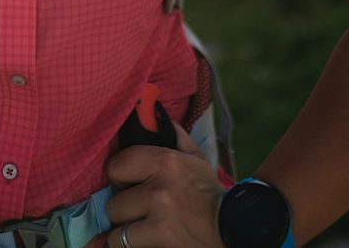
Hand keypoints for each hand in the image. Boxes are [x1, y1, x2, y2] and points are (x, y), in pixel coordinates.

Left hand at [104, 122, 225, 247]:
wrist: (234, 231)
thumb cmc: (210, 195)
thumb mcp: (197, 160)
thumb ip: (176, 138)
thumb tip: (156, 115)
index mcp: (165, 162)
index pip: (117, 165)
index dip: (119, 176)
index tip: (125, 183)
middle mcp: (159, 189)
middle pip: (114, 202)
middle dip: (123, 208)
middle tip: (135, 210)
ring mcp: (159, 217)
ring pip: (118, 228)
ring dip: (125, 231)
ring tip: (138, 228)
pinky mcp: (161, 240)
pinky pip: (125, 245)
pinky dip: (129, 246)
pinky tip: (140, 241)